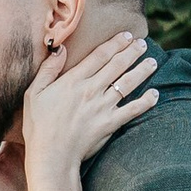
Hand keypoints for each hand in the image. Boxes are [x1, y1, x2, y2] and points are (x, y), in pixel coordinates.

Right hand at [19, 28, 156, 176]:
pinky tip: (155, 94)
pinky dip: (146, 102)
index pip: (99, 56)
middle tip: (143, 43)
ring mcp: (103, 106)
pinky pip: (133, 110)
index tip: (126, 36)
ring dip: (142, 71)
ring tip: (152, 62)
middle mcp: (91, 90)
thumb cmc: (38, 125)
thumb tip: (61, 48)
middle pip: (117, 65)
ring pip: (128, 83)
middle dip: (132, 52)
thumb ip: (48, 69)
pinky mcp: (110, 123)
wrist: (51, 154)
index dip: (115, 44)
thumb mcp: (34, 93)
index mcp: (73, 80)